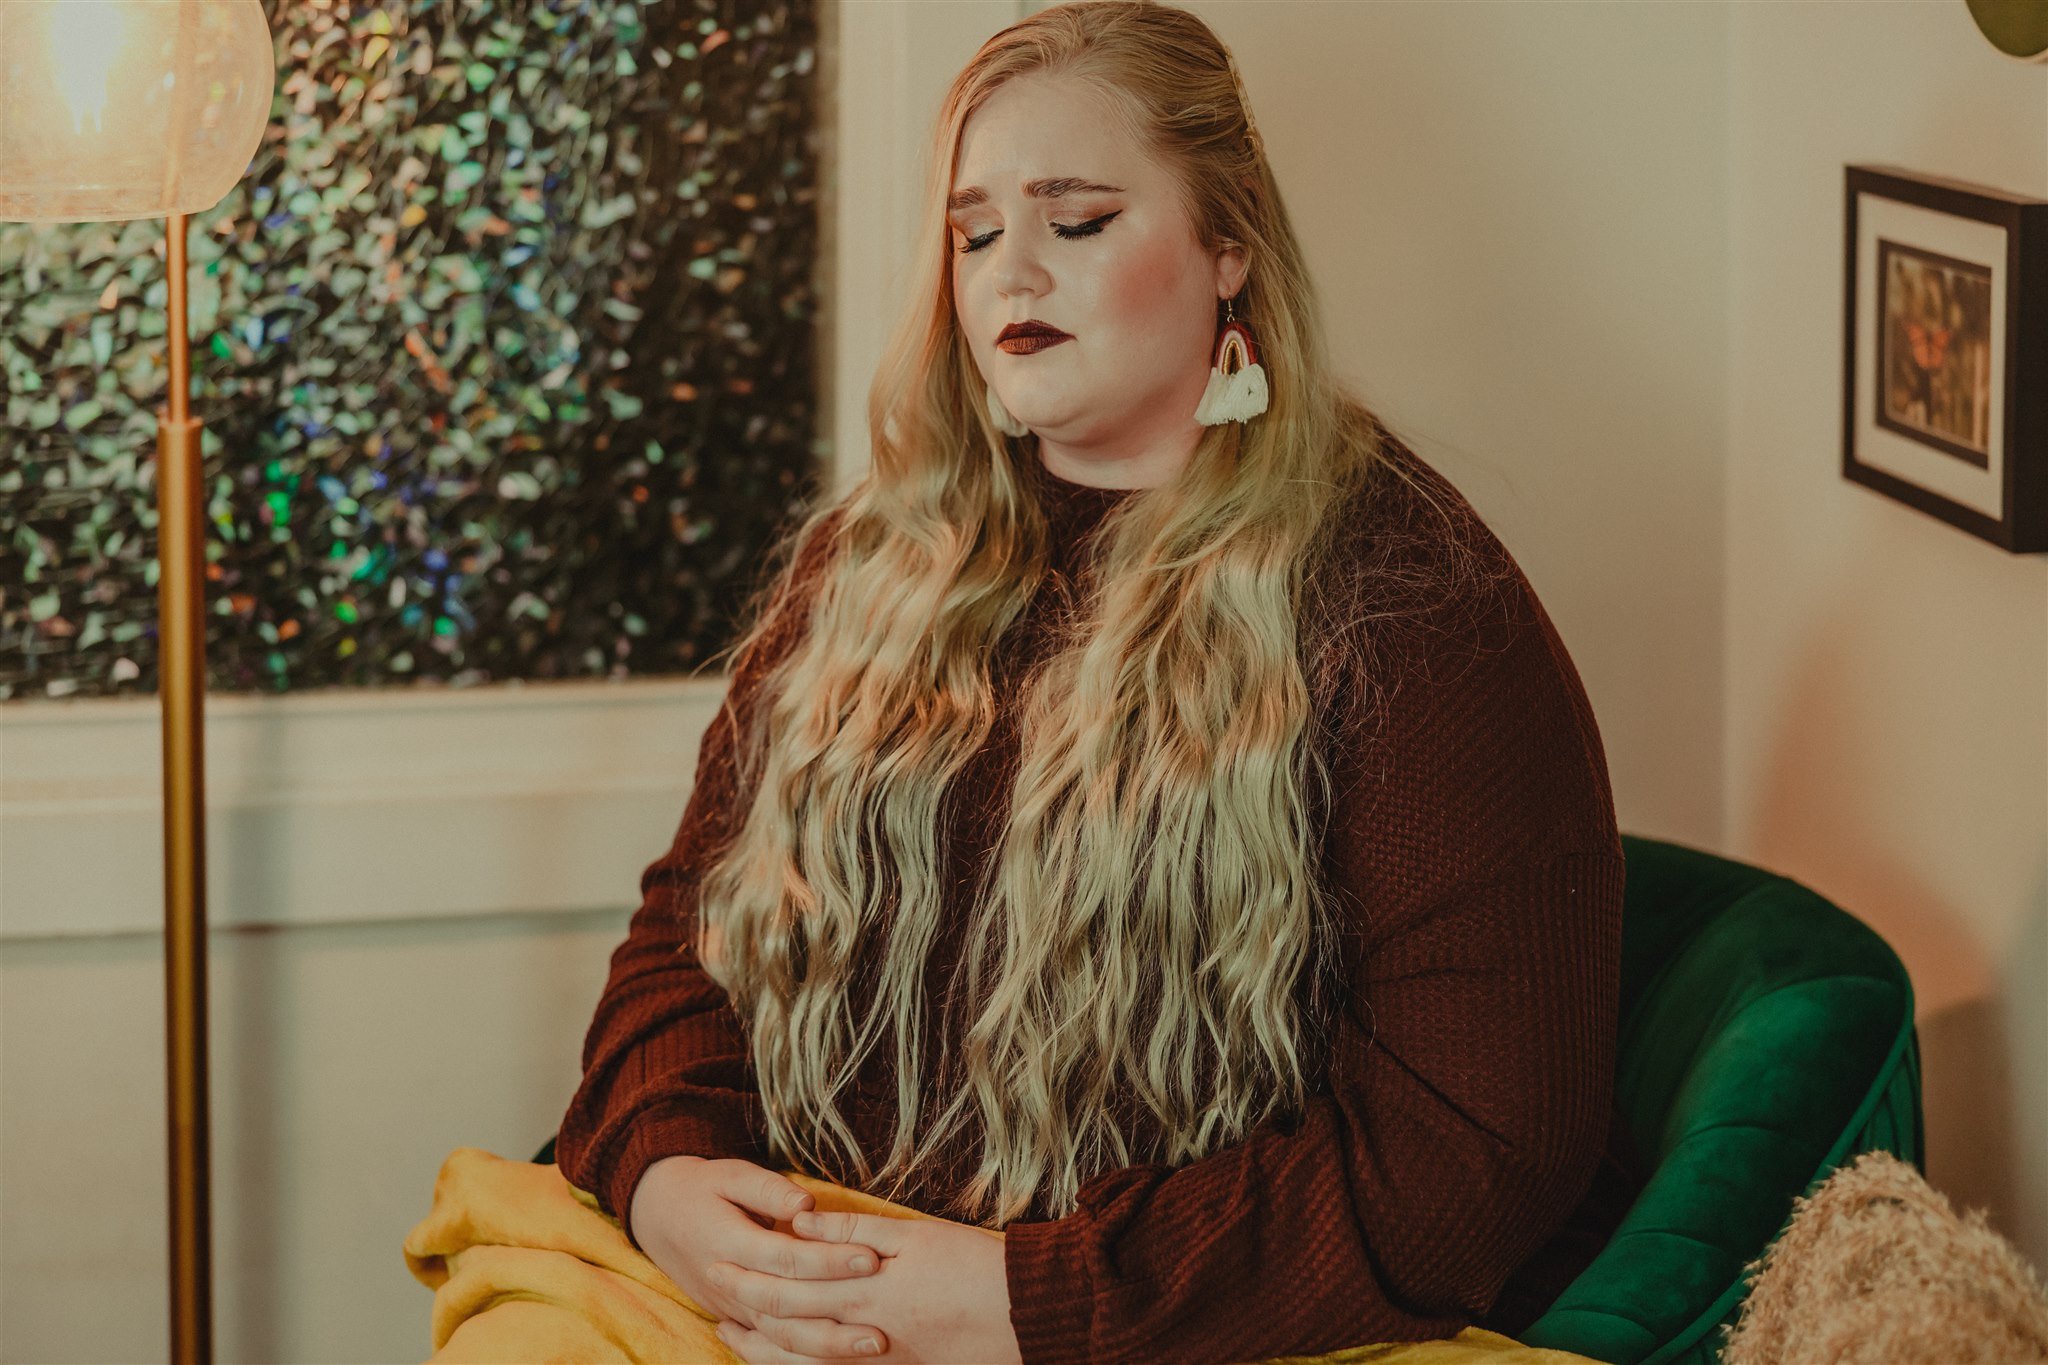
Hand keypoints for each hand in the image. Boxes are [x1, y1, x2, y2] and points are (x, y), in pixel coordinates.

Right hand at [627, 1155, 886, 1354]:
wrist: (658, 1215)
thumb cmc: (703, 1188)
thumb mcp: (730, 1174)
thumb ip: (768, 1190)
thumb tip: (807, 1206)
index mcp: (729, 1242)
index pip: (786, 1258)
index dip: (829, 1260)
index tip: (871, 1257)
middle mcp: (730, 1284)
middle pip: (787, 1309)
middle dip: (838, 1317)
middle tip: (884, 1320)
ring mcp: (732, 1308)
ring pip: (780, 1338)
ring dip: (827, 1347)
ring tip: (874, 1345)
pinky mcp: (737, 1320)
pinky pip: (771, 1346)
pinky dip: (804, 1357)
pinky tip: (842, 1359)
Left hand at [711, 1209, 1021, 1363]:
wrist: (1023, 1315)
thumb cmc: (974, 1267)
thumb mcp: (917, 1235)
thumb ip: (857, 1228)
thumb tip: (804, 1218)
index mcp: (866, 1292)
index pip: (792, 1286)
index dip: (752, 1277)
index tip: (719, 1263)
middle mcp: (864, 1334)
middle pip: (789, 1326)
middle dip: (747, 1311)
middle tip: (714, 1295)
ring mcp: (880, 1361)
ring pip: (804, 1361)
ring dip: (764, 1349)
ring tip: (734, 1338)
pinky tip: (786, 1359)